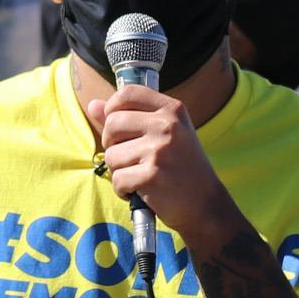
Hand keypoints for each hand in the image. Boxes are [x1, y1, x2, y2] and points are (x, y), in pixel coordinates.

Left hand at [84, 83, 229, 240]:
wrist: (205, 204)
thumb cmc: (181, 166)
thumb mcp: (163, 134)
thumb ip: (127, 117)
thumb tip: (93, 104)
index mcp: (172, 110)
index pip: (127, 93)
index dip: (111, 108)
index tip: (117, 126)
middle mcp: (167, 125)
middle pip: (112, 124)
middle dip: (112, 144)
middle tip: (129, 158)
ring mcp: (160, 150)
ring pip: (111, 155)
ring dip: (119, 171)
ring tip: (140, 176)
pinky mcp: (152, 175)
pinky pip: (118, 179)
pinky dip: (123, 189)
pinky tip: (141, 191)